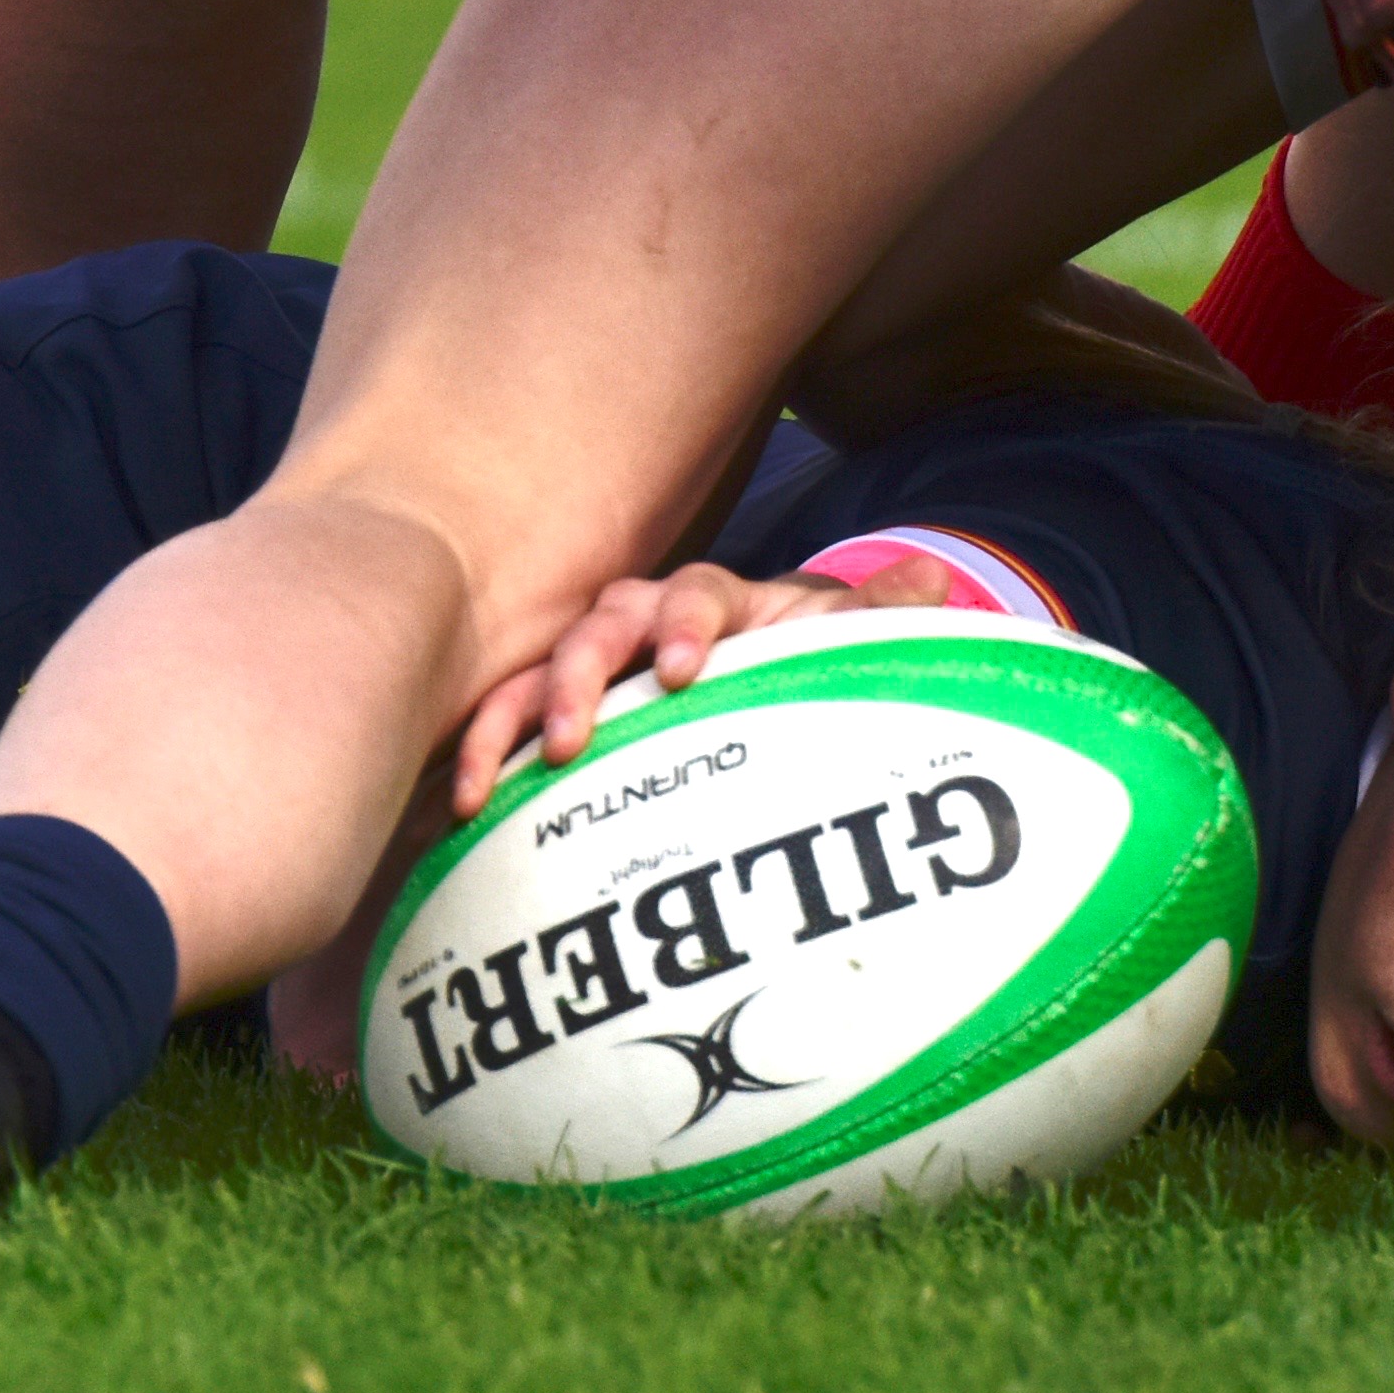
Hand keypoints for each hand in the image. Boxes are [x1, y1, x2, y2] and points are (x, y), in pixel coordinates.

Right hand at [447, 552, 956, 815]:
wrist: (762, 693)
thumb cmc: (801, 667)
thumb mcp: (840, 648)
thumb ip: (876, 620)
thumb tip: (936, 579)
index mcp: (716, 602)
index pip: (694, 594)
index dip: (682, 624)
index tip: (683, 669)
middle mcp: (642, 623)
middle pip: (599, 626)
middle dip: (581, 675)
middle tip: (578, 736)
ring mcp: (593, 669)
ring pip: (532, 675)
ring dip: (508, 724)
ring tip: (484, 788)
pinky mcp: (556, 717)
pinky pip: (503, 728)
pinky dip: (479, 761)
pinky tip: (457, 813)